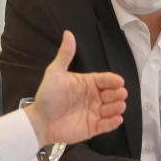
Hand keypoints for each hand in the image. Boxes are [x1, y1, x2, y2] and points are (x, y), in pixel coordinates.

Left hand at [24, 31, 127, 146]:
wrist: (40, 120)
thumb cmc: (47, 96)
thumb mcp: (55, 73)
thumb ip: (65, 55)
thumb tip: (68, 33)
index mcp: (88, 83)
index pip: (105, 80)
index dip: (113, 80)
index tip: (119, 81)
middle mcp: (94, 97)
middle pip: (112, 94)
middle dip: (118, 94)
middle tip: (120, 94)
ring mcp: (94, 112)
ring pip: (112, 109)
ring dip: (117, 107)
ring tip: (119, 106)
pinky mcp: (93, 127)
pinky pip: (106, 125)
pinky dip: (113, 123)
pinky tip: (117, 119)